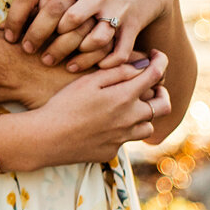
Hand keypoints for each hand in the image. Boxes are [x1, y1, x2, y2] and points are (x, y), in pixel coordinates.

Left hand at [4, 0, 176, 69]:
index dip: (34, 13)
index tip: (22, 29)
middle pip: (69, 19)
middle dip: (50, 39)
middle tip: (33, 52)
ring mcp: (118, 12)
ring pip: (95, 38)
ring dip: (78, 54)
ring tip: (64, 63)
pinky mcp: (133, 26)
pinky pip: (120, 50)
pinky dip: (107, 62)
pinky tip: (96, 67)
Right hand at [9, 52, 173, 167]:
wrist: (46, 138)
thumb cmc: (64, 104)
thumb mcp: (88, 80)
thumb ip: (117, 71)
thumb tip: (141, 65)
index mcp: (124, 97)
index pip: (155, 75)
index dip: (161, 61)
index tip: (156, 56)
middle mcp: (130, 120)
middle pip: (164, 106)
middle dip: (162, 93)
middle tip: (153, 86)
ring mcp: (122, 139)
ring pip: (148, 127)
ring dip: (144, 115)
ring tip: (129, 107)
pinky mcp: (111, 153)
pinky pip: (126, 140)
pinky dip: (122, 131)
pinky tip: (104, 124)